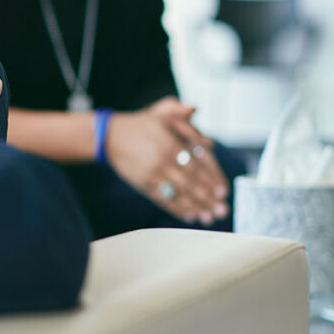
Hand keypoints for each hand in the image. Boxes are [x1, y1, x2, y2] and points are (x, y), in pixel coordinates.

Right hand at [105, 96, 228, 224]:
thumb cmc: (142, 125)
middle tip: (223, 210)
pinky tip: (189, 216)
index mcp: (171, 144)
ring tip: (209, 218)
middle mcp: (163, 160)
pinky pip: (161, 198)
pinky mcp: (142, 184)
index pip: (197, 164)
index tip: (223, 192)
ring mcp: (152, 174)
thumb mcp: (162, 114)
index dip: (212, 179)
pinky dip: (176, 209)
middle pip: (190, 182)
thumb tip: (209, 141)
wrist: (110, 136)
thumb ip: (186, 122)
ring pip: (177, 193)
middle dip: (208, 198)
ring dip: (195, 207)